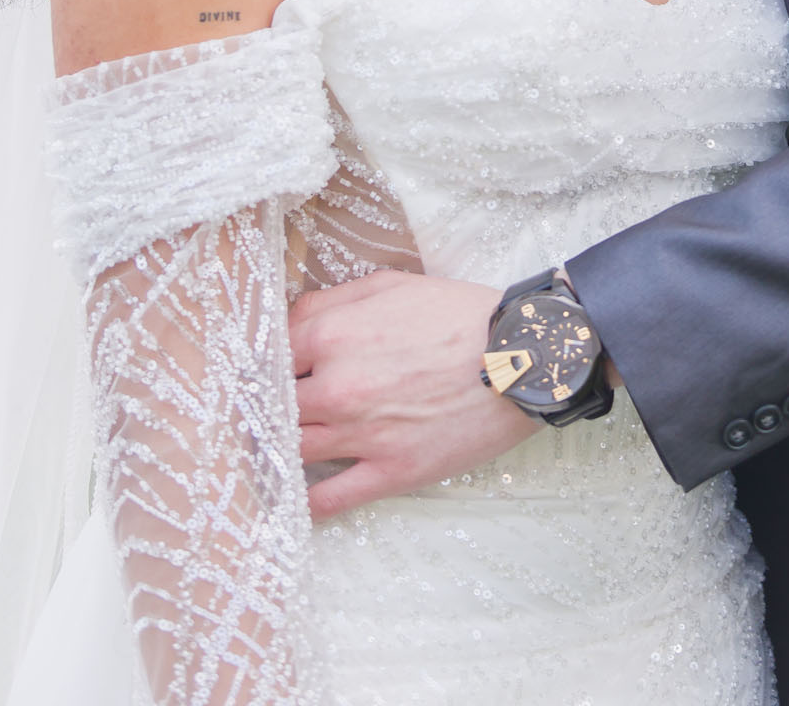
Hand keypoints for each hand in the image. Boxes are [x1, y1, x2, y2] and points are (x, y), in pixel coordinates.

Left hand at [290, 270, 540, 518]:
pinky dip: (306, 502)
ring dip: (282, 451)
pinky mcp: (390, 472)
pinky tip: (299, 496)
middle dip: (271, 407)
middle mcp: (337, 387)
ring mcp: (361, 434)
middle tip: (271, 411)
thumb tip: (291, 323)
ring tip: (281, 449)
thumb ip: (331, 301)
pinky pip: (329, 500)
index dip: (268, 364)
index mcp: (333, 335)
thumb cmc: (457, 314)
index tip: (269, 373)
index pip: (269, 357)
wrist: (521, 355)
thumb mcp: (391, 285)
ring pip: (292, 452)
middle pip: (274, 407)